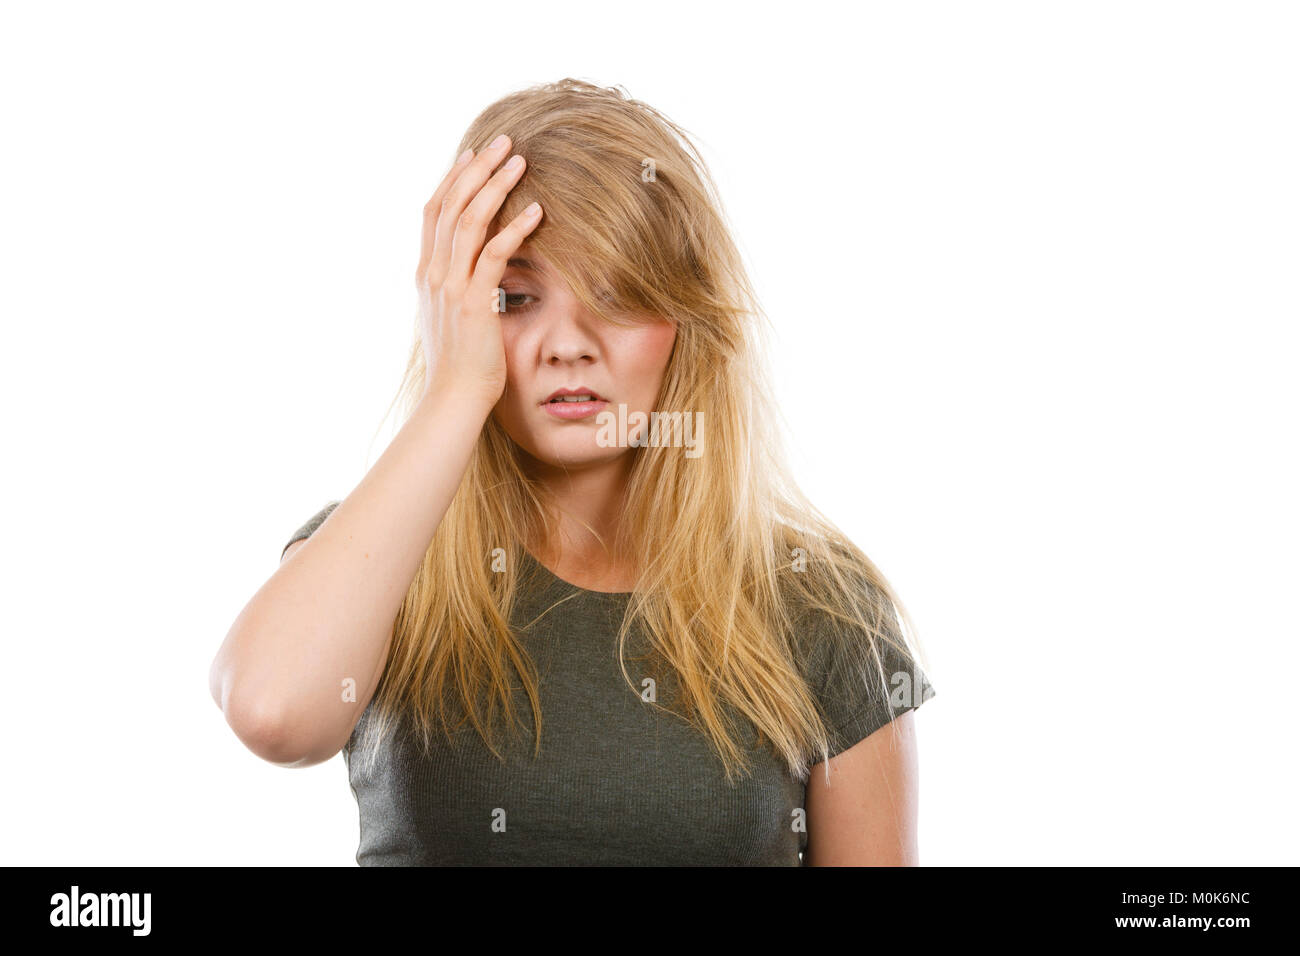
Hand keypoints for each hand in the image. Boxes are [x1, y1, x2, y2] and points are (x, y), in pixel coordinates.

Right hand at [414, 133, 542, 405]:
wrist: (452, 401)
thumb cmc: (460, 368)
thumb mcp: (452, 321)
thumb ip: (457, 292)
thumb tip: (472, 277)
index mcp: (427, 275)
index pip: (434, 212)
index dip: (453, 180)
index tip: (472, 154)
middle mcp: (434, 274)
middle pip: (451, 204)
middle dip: (477, 168)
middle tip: (502, 140)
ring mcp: (451, 286)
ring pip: (470, 220)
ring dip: (496, 185)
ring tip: (520, 159)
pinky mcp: (475, 302)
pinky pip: (495, 254)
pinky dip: (515, 227)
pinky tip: (537, 210)